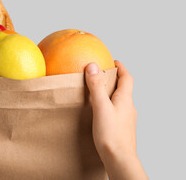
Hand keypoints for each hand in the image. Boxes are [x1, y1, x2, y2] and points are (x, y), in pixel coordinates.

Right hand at [85, 61, 147, 179]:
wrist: (119, 158)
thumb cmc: (111, 134)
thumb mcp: (100, 106)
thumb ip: (96, 86)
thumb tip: (93, 66)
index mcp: (125, 99)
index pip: (127, 77)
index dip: (121, 67)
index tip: (112, 61)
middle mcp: (128, 107)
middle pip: (124, 87)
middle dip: (114, 78)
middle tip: (101, 73)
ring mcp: (126, 117)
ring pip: (120, 99)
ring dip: (111, 91)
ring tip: (97, 90)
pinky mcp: (121, 126)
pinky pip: (116, 109)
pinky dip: (109, 103)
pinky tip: (99, 109)